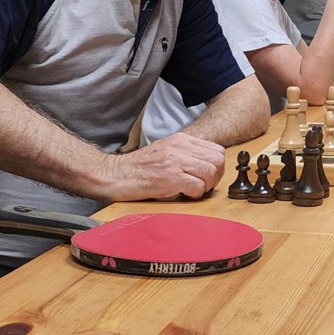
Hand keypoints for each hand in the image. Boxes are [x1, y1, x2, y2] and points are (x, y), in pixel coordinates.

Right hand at [101, 133, 225, 200]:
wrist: (114, 174)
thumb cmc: (139, 167)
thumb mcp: (166, 151)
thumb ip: (187, 154)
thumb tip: (209, 164)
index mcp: (181, 139)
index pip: (217, 150)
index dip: (217, 166)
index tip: (208, 176)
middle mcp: (180, 147)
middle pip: (218, 161)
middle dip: (216, 177)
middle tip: (204, 185)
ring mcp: (175, 161)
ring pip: (211, 173)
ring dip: (207, 186)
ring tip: (194, 190)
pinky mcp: (170, 177)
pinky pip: (198, 187)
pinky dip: (195, 194)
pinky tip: (184, 195)